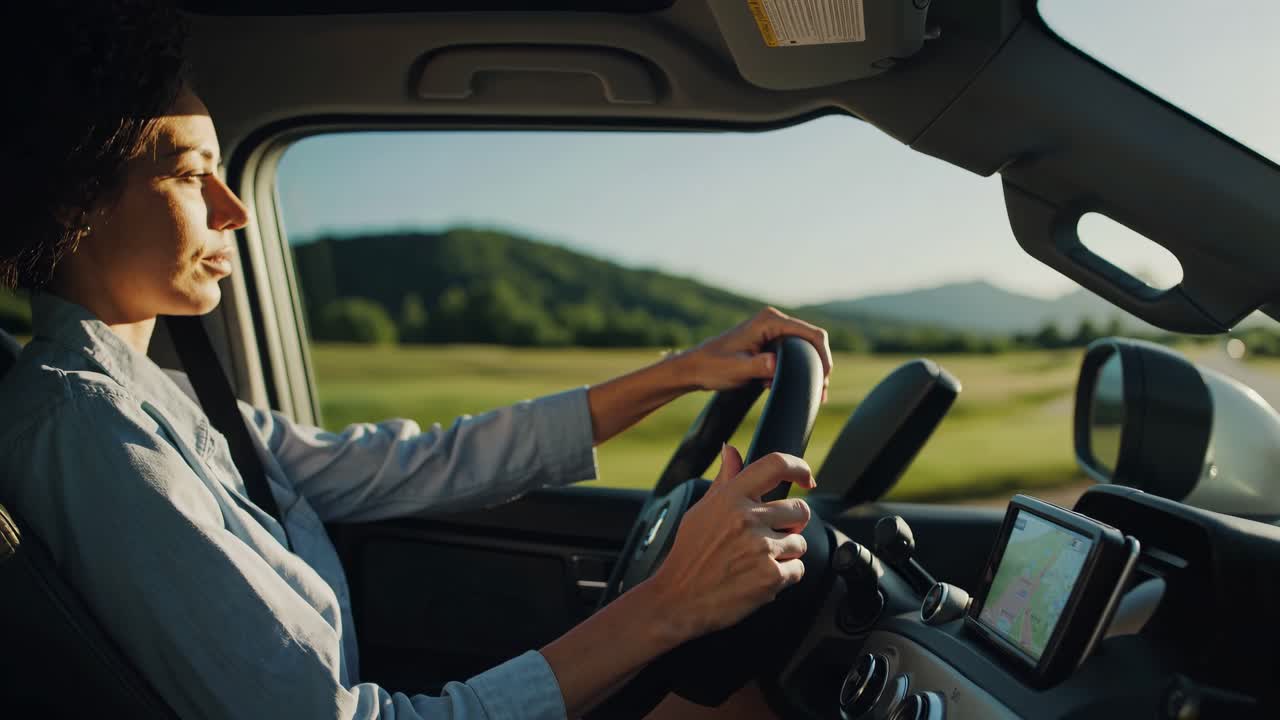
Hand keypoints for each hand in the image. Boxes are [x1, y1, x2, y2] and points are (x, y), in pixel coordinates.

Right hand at [646, 445, 815, 639]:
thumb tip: (731, 450)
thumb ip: (725, 480)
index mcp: (731, 498)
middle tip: (770, 536)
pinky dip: (785, 576)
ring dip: (786, 553)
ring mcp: (761, 548)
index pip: (775, 465)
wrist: (677, 599)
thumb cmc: (689, 555)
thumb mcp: (701, 510)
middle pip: (800, 510)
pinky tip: (759, 577)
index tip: (806, 478)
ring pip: (800, 543)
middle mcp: (747, 518)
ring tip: (757, 561)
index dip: (799, 468)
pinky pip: (798, 570)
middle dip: (791, 524)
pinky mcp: (770, 577)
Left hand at [678, 307, 832, 401]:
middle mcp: (773, 321)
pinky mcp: (769, 344)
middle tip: (820, 394)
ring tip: (808, 395)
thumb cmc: (713, 366)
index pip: (810, 334)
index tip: (824, 379)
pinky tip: (781, 388)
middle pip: (811, 342)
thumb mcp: (737, 369)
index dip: (823, 356)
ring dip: (806, 372)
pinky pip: (791, 357)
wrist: (694, 369)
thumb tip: (777, 365)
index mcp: (769, 321)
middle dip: (818, 367)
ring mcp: (772, 332)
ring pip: (802, 351)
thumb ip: (759, 365)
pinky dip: (793, 373)